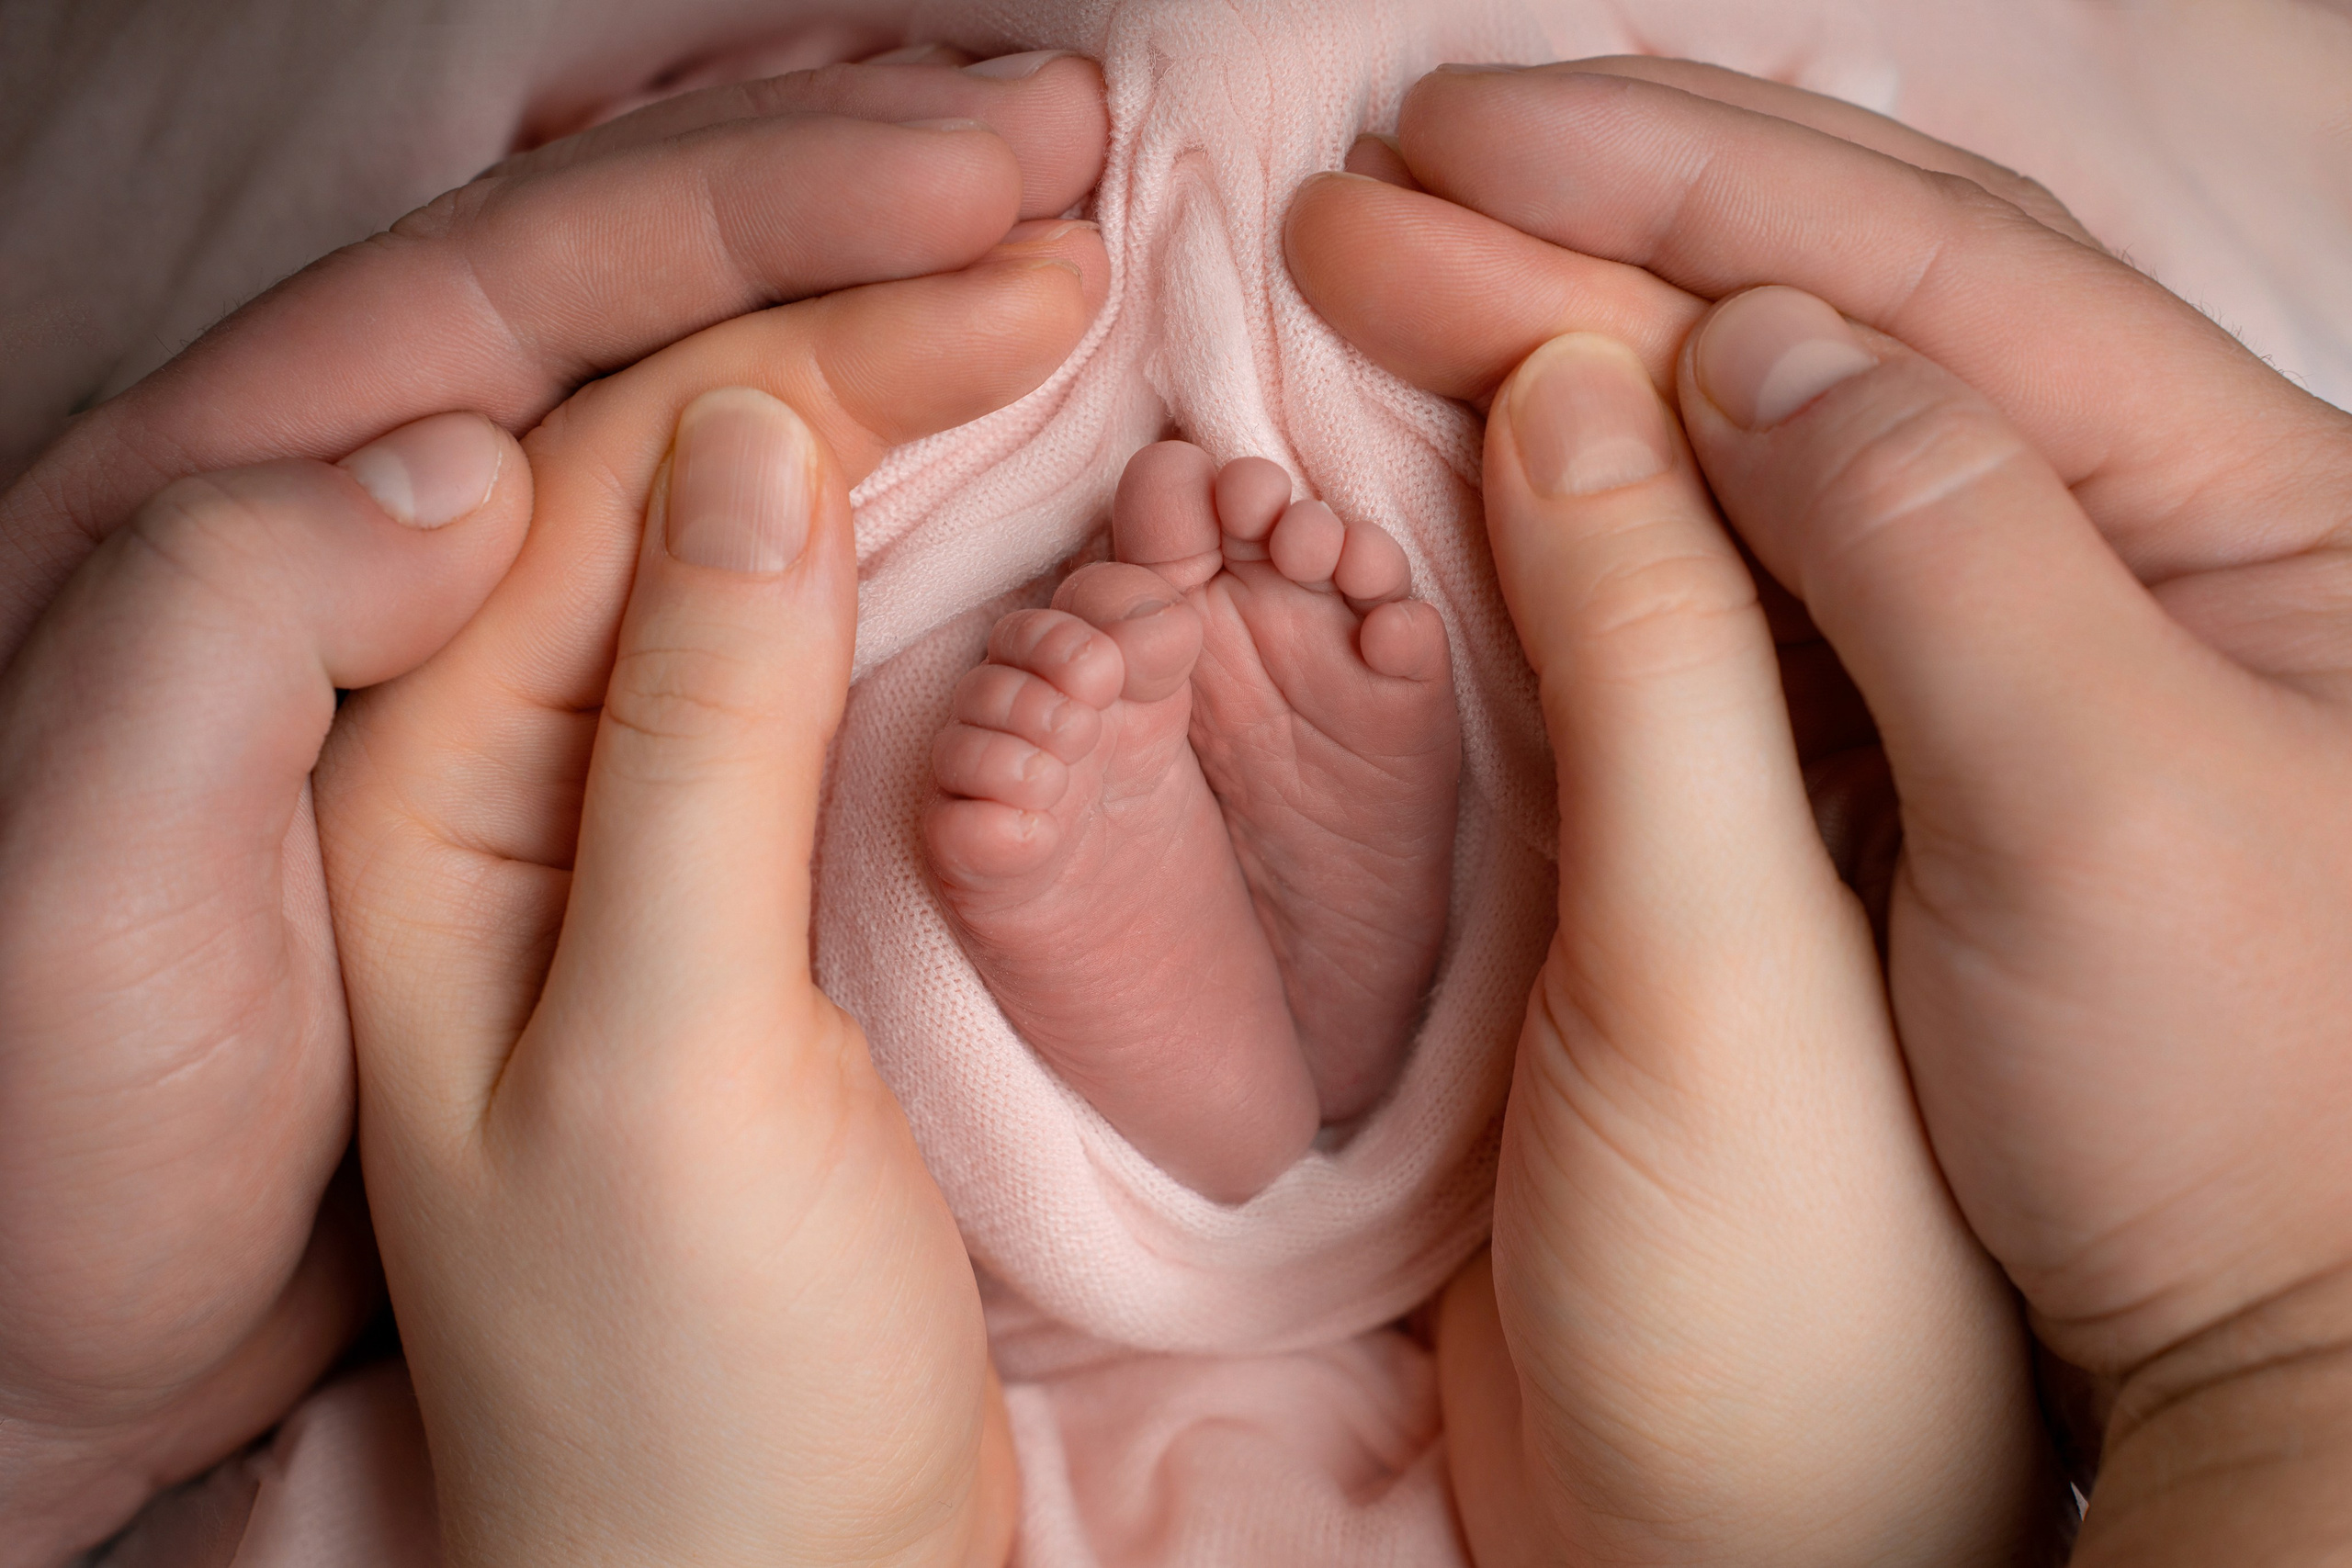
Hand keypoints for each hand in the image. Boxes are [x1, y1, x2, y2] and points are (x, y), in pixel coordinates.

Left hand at [316, 214, 1107, 1563]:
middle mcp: (452, 753)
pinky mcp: (688, 869)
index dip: (809, 306)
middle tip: (1063, 174)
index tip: (1027, 238)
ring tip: (1042, 271)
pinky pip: (773, 622)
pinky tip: (979, 452)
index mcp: (385, 776)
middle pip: (645, 433)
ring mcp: (577, 802)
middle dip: (845, 276)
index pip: (593, 446)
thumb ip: (673, 739)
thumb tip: (748, 433)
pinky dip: (885, 511)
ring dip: (874, 369)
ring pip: (719, 508)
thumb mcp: (652, 1062)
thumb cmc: (668, 1390)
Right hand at [1295, 59, 2351, 1559]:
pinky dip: (1641, 459)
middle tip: (1405, 158)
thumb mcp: (2099, 807)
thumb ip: (1930, 540)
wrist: (2285, 1358)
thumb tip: (1747, 349)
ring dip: (1613, 306)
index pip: (1932, 268)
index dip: (1677, 185)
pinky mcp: (1940, 722)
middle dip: (1623, 205)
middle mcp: (2148, 517)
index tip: (1459, 139)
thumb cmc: (2241, 1112)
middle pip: (1864, 290)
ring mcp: (2039, 618)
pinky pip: (1773, 541)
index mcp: (2247, 493)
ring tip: (1446, 227)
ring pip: (1805, 403)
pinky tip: (1548, 398)